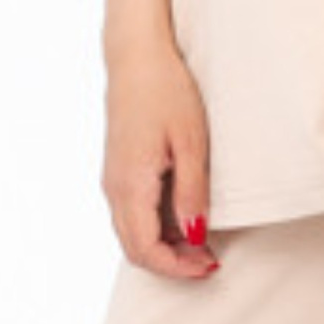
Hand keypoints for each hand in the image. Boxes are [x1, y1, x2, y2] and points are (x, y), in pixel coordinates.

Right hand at [102, 34, 219, 276]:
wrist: (136, 56)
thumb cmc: (167, 91)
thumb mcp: (191, 143)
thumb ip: (192, 193)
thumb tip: (195, 236)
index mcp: (130, 185)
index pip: (146, 250)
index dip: (177, 268)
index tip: (209, 266)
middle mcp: (114, 188)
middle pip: (135, 249)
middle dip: (172, 263)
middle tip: (210, 260)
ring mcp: (113, 179)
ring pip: (132, 233)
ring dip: (166, 245)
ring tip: (204, 239)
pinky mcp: (118, 169)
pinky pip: (132, 213)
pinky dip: (157, 226)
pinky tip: (186, 214)